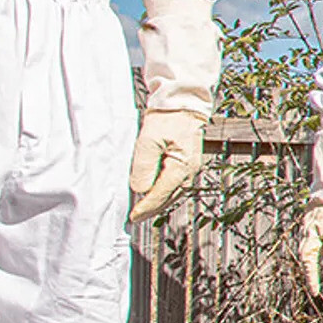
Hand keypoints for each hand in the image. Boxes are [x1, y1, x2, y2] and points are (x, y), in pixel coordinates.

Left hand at [126, 107, 206, 221]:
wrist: (182, 104)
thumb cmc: (168, 118)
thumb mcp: (148, 141)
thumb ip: (144, 167)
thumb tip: (140, 188)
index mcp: (181, 167)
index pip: (160, 195)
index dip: (145, 208)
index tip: (132, 217)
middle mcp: (188, 171)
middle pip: (169, 198)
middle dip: (152, 209)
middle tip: (136, 218)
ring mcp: (189, 167)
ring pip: (173, 193)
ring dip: (158, 202)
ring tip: (144, 209)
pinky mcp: (186, 162)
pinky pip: (175, 184)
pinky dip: (164, 192)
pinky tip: (155, 192)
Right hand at [297, 200, 322, 295]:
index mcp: (308, 244)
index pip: (309, 268)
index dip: (312, 281)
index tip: (315, 293)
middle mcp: (305, 240)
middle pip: (306, 262)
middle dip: (309, 274)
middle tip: (314, 286)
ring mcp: (308, 234)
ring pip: (308, 255)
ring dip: (311, 266)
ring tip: (316, 276)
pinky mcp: (313, 228)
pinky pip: (312, 247)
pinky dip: (315, 255)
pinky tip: (320, 255)